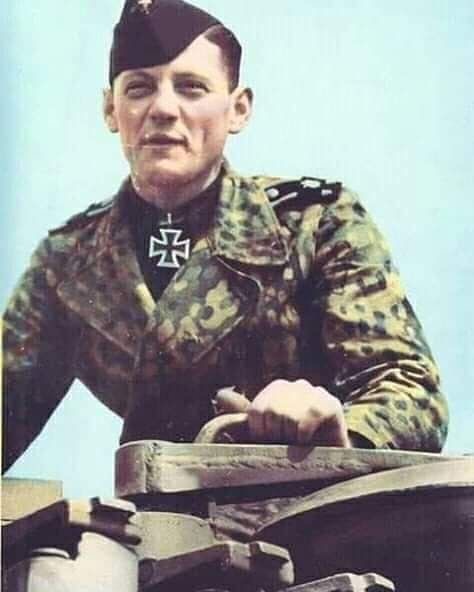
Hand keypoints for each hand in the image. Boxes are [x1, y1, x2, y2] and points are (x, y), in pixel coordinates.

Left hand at [214, 380, 350, 446]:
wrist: (328, 460)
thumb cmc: (293, 446)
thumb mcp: (265, 432)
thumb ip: (243, 414)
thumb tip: (220, 394)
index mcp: (277, 389)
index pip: (256, 409)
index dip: (260, 433)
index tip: (268, 443)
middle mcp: (295, 385)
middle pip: (272, 411)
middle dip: (276, 436)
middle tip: (286, 446)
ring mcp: (314, 392)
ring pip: (289, 415)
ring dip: (290, 437)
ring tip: (297, 445)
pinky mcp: (330, 403)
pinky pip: (310, 414)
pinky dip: (304, 433)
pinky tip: (307, 441)